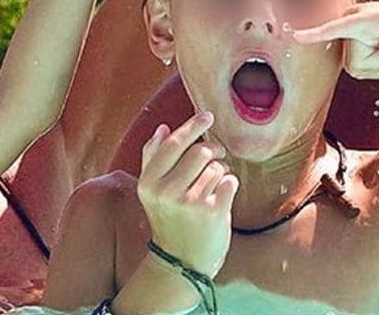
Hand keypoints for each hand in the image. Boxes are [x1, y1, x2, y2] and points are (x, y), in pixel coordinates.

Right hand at [136, 111, 237, 279]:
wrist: (181, 263)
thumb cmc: (168, 220)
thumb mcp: (151, 191)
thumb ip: (152, 157)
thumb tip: (162, 128)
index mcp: (149, 182)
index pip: (173, 143)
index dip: (192, 126)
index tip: (208, 116)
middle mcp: (167, 190)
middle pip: (200, 151)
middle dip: (213, 149)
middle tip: (217, 154)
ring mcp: (191, 202)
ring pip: (216, 166)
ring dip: (220, 170)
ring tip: (214, 184)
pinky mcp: (213, 212)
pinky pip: (229, 181)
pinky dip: (229, 184)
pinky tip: (221, 197)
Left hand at [293, 0, 378, 79]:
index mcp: (357, 27)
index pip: (354, 65)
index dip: (373, 67)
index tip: (322, 52)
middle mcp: (353, 18)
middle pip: (354, 68)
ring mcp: (358, 17)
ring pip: (360, 64)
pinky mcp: (364, 20)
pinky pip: (333, 31)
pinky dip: (314, 35)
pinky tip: (294, 36)